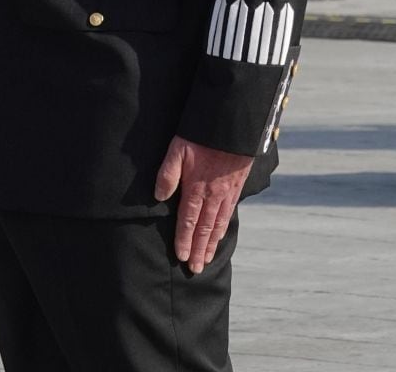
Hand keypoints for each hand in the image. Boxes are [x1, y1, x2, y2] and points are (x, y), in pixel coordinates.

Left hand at [153, 136, 253, 274]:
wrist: (233, 126)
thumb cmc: (202, 135)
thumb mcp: (178, 149)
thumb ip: (167, 173)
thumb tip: (158, 196)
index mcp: (196, 188)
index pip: (188, 221)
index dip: (184, 240)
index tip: (181, 257)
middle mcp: (213, 195)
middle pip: (204, 229)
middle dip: (198, 250)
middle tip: (195, 269)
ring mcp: (226, 193)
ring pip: (218, 224)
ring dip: (211, 244)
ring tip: (207, 259)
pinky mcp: (236, 187)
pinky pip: (229, 213)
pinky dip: (223, 228)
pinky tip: (220, 235)